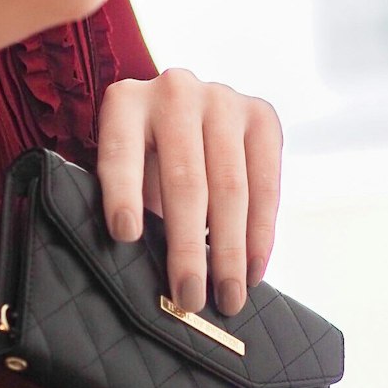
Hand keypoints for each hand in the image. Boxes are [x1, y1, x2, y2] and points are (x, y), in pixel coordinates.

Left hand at [95, 70, 282, 316]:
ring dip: (230, 250)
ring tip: (228, 297)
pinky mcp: (262, 114)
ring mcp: (222, 98)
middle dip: (187, 247)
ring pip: (230, 186)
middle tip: (189, 297)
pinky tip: (253, 269)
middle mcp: (174, 90)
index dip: (122, 193)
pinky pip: (266, 183)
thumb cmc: (148, 156)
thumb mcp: (129, 169)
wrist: (191, 111)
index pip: (120, 152)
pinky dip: (261, 233)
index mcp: (125, 102)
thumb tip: (140, 268)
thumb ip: (131, 203)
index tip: (125, 236)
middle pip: (184, 179)